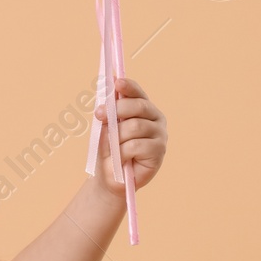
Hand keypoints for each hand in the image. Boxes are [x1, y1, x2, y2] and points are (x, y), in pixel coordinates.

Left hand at [92, 76, 166, 194]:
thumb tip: (110, 85)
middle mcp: (156, 119)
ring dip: (117, 136)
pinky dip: (122, 151)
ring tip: (111, 147)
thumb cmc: (109, 151)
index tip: (115, 83)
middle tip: (99, 115)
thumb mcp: (106, 128)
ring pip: (135, 126)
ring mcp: (160, 134)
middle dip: (116, 109)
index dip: (128, 86)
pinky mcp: (159, 151)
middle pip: (138, 106)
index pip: (138, 93)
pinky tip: (120, 158)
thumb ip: (110, 110)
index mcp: (144, 109)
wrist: (110, 178)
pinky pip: (136, 145)